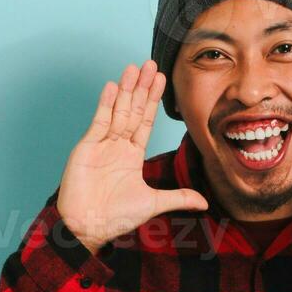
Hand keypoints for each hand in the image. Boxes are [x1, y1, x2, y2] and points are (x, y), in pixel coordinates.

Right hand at [56, 60, 208, 253]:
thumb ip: (178, 197)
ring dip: (125, 89)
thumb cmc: (116, 217)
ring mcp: (101, 144)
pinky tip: (111, 86)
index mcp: (132, 154)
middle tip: (150, 64)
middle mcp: (117, 145)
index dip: (153, 101)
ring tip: (133, 68)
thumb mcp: (153, 203)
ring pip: (116, 111)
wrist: (87, 227)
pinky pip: (98, 122)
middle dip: (141, 88)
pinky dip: (104, 104)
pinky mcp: (86, 147)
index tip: (161, 80)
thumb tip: (205, 202)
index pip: (145, 121)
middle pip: (132, 110)